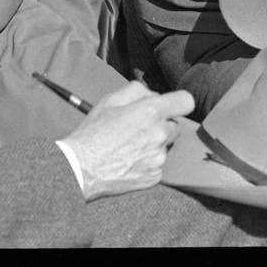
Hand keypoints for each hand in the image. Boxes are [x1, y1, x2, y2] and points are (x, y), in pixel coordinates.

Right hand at [59, 81, 193, 198]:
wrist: (80, 167)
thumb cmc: (94, 132)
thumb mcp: (111, 100)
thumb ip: (138, 90)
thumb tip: (154, 96)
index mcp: (151, 112)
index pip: (186, 102)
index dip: (178, 103)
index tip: (170, 107)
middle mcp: (160, 134)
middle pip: (175, 126)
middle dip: (161, 125)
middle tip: (138, 129)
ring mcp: (158, 158)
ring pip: (165, 146)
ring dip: (153, 145)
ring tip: (128, 148)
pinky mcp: (154, 177)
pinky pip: (157, 165)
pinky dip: (147, 163)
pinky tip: (128, 162)